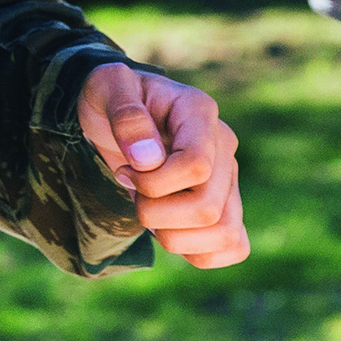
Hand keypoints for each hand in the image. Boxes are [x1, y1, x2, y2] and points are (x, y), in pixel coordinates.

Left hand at [75, 63, 249, 268]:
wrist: (116, 109)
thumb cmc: (111, 96)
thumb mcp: (106, 87)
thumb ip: (126, 116)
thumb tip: (147, 159)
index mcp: (199, 113)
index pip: (196, 167)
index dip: (153, 182)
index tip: (123, 169)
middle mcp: (224, 147)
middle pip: (207, 208)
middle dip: (154, 212)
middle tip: (130, 189)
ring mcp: (229, 178)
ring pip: (224, 233)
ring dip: (174, 236)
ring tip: (149, 211)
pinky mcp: (226, 204)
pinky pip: (234, 246)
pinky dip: (199, 253)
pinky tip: (169, 230)